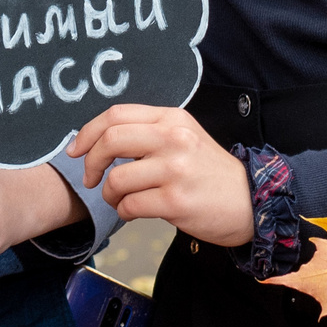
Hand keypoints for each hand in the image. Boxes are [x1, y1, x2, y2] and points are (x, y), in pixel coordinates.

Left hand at [67, 104, 253, 247]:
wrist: (251, 202)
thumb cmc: (210, 173)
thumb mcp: (185, 138)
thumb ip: (148, 133)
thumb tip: (99, 140)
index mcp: (172, 119)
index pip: (116, 115)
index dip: (87, 133)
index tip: (75, 150)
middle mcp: (174, 139)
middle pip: (110, 140)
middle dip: (90, 163)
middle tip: (90, 179)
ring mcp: (176, 170)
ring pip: (117, 178)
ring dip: (109, 194)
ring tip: (122, 199)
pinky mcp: (176, 201)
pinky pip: (130, 205)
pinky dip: (124, 211)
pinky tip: (135, 211)